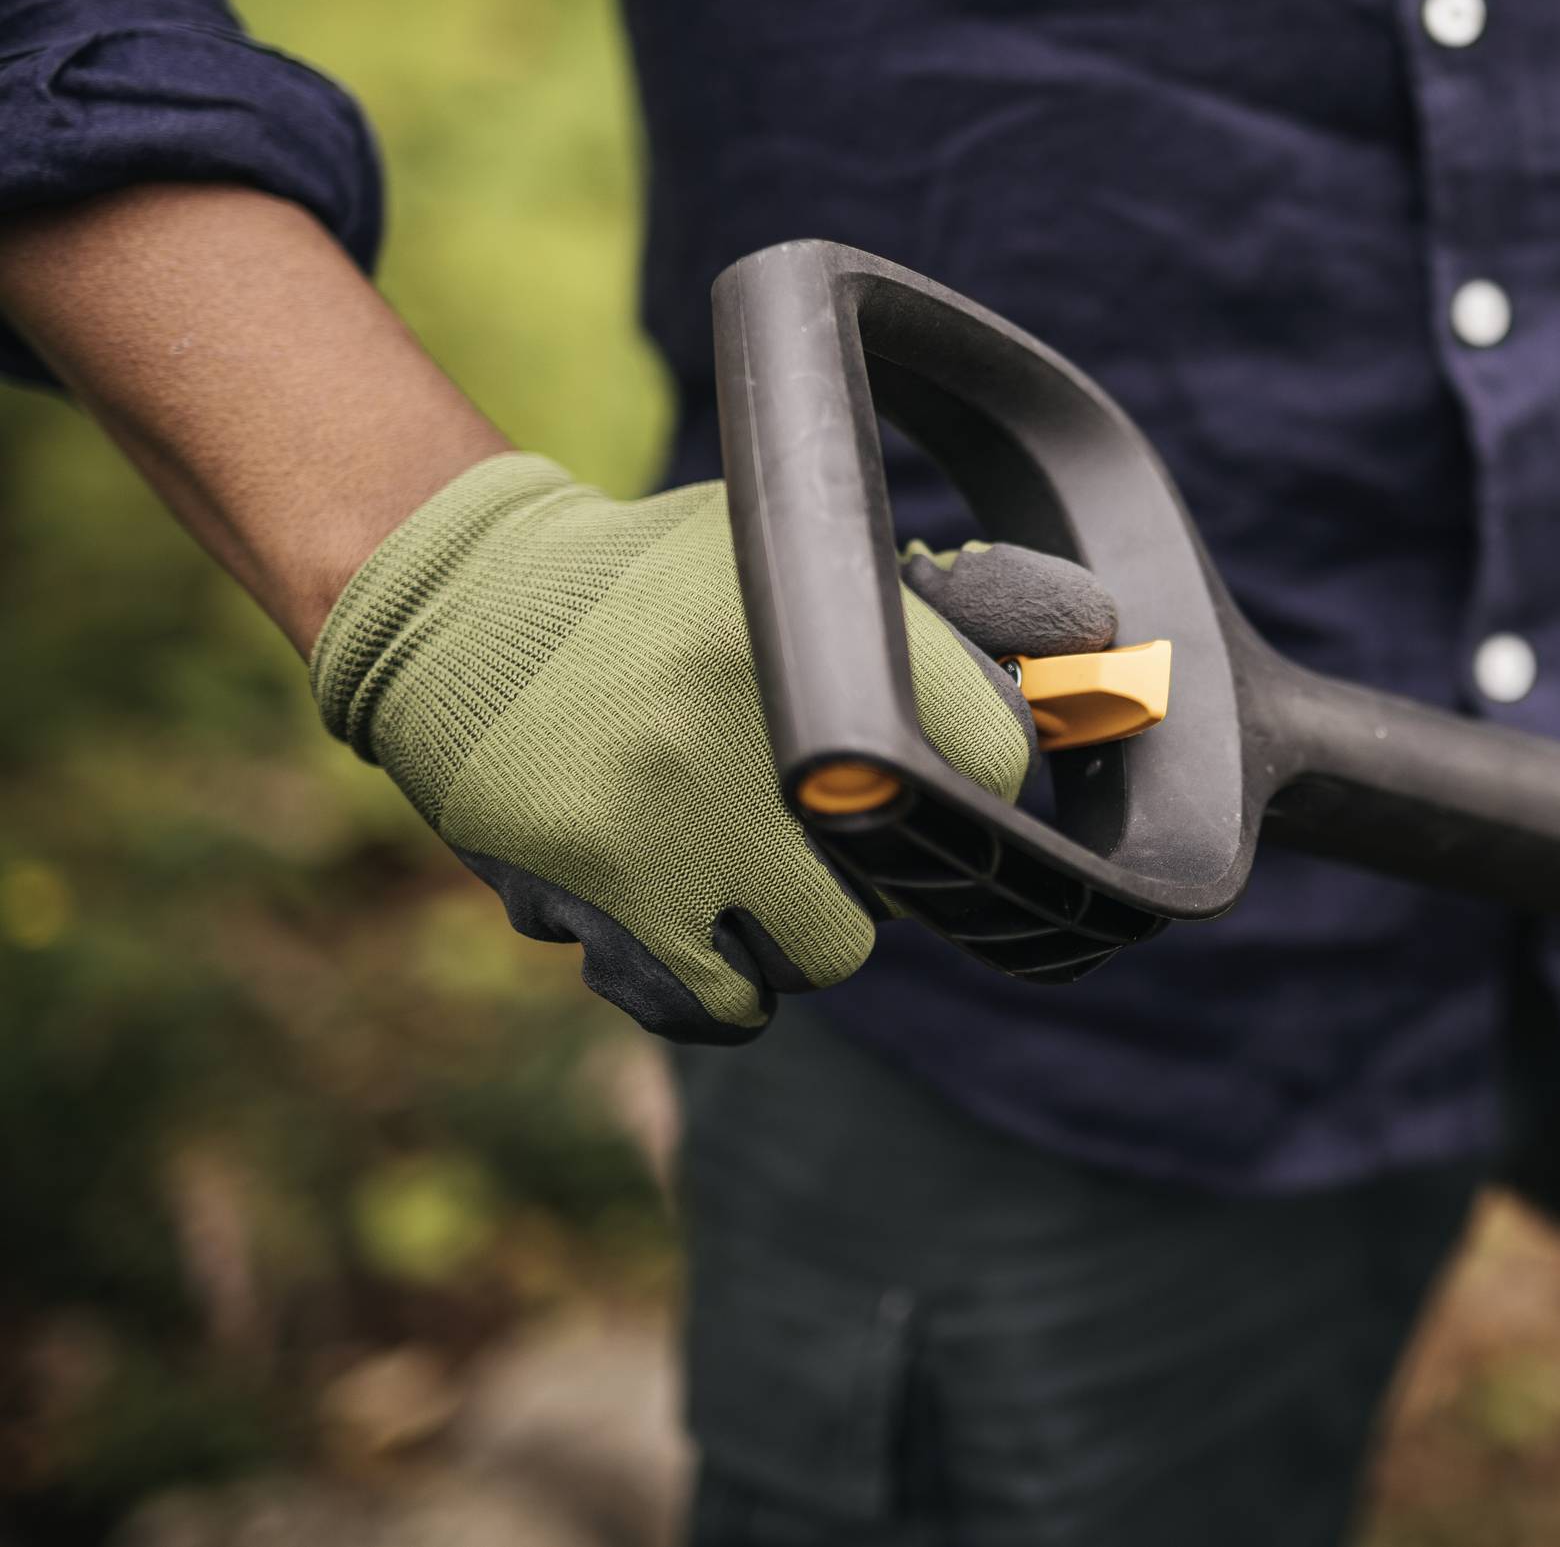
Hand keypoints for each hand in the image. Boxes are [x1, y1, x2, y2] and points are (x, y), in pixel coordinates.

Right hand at [312, 453, 1115, 1041]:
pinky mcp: (606, 891)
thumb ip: (948, 605)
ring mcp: (680, 816)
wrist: (461, 611)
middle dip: (872, 869)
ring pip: (827, 955)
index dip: (981, 777)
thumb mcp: (794, 555)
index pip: (998, 754)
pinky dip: (725, 984)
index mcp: (820, 626)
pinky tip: (694, 918)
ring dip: (799, 930)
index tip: (941, 778)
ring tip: (742, 862)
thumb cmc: (660, 586)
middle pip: (907, 882)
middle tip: (811, 822)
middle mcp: (761, 724)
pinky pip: (726, 1005)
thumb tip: (1097, 639)